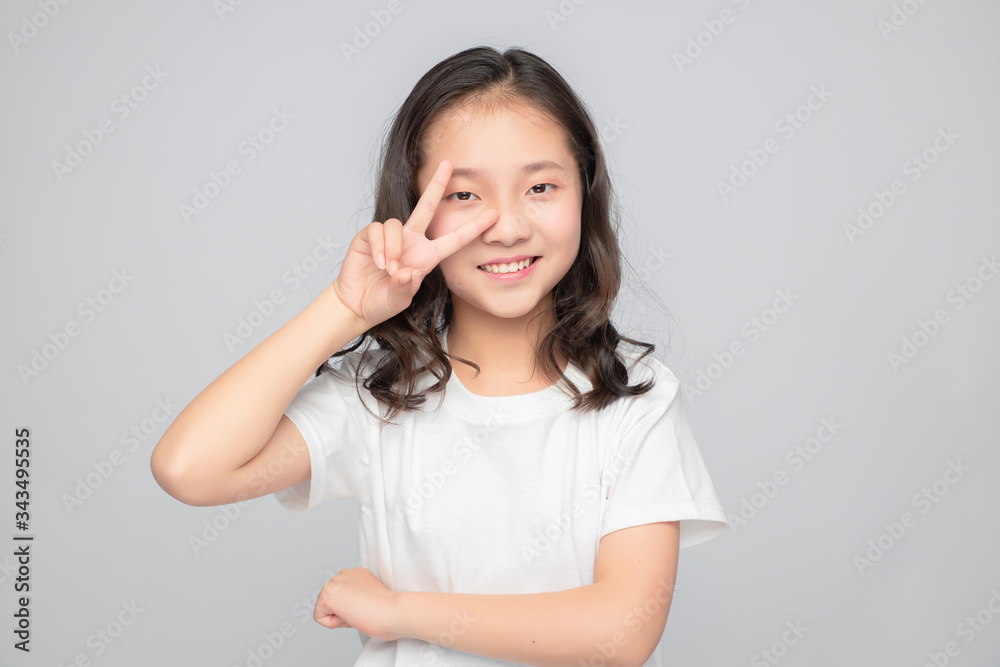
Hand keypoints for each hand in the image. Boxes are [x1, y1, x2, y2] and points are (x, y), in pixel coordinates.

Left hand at [313, 567, 403, 641]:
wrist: (393, 612)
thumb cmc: (388, 611)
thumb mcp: (370, 598)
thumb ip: (357, 598)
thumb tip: (347, 607)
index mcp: (356, 573)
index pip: (343, 597)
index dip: (354, 609)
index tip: (369, 607)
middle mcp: (344, 573)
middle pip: (332, 602)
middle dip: (344, 611)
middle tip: (364, 611)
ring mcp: (334, 583)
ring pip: (325, 608)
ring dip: (340, 616)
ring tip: (359, 612)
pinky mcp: (327, 595)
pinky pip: (320, 617)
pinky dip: (333, 623)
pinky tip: (350, 615)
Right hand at [330, 160, 498, 327]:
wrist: (358, 305)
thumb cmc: (384, 302)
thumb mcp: (400, 299)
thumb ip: (404, 288)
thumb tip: (404, 272)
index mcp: (426, 256)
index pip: (454, 240)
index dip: (473, 228)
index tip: (494, 215)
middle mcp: (411, 241)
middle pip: (427, 207)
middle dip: (437, 184)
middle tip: (448, 164)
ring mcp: (390, 237)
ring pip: (396, 224)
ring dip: (393, 248)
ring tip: (388, 269)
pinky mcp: (368, 236)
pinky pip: (378, 230)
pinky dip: (380, 246)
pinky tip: (378, 262)